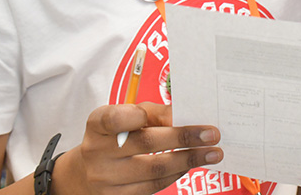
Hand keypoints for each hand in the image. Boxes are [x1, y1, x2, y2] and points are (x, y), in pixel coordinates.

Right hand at [57, 102, 222, 193]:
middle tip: (212, 134)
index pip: (114, 118)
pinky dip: (177, 174)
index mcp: (97, 125)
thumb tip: (186, 115)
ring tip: (213, 153)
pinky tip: (191, 165)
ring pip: (154, 170)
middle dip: (184, 137)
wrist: (88, 172)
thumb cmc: (116, 135)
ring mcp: (105, 178)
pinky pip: (154, 187)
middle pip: (145, 143)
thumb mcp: (126, 116)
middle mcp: (97, 151)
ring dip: (189, 160)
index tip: (171, 113)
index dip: (138, 115)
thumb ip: (153, 112)